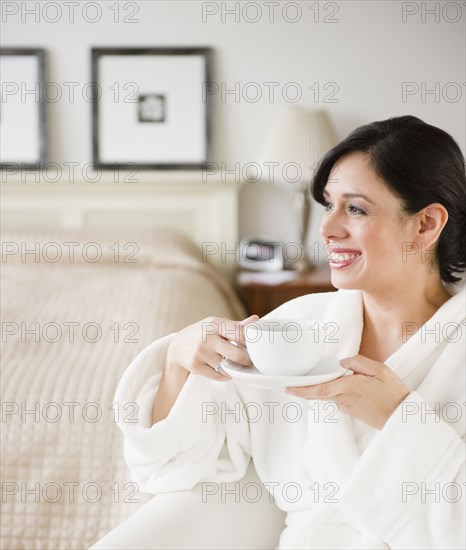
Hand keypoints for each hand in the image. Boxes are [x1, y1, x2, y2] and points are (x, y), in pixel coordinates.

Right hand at [165, 314, 258, 381]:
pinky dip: (224, 375)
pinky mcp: (196, 365)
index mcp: (215, 323)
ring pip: (228, 368)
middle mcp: (207, 337)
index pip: (240, 334)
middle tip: (249, 361)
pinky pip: (219, 376)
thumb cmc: (202, 334)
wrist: (177, 347)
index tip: (254, 348)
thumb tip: (256, 320)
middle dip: (246, 361)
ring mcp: (200, 352)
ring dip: (234, 368)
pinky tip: (222, 369)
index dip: (250, 344)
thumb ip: (236, 325)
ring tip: (233, 364)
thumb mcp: (216, 325)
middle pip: (238, 355)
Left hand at [285, 355, 409, 428]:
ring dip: (320, 387)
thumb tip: (342, 362)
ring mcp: (346, 407)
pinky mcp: (350, 410)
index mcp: (349, 388)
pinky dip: (331, 390)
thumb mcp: (380, 370)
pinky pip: (336, 397)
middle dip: (304, 388)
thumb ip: (359, 363)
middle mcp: (344, 399)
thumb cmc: (394, 393)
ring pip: (328, 394)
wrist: (403, 418)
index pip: (319, 390)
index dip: (301, 390)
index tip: (287, 388)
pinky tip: (336, 382)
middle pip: (318, 392)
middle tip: (289, 382)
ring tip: (312, 378)